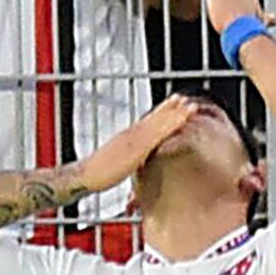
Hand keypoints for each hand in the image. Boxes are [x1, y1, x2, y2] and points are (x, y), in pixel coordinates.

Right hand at [80, 94, 197, 189]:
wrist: (84, 176)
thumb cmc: (97, 174)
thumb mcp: (114, 163)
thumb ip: (124, 159)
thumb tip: (131, 161)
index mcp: (125, 137)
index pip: (145, 122)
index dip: (158, 113)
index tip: (170, 104)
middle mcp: (131, 134)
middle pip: (154, 118)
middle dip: (169, 108)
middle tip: (183, 98)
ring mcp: (134, 140)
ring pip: (159, 123)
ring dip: (176, 113)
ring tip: (191, 105)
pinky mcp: (138, 150)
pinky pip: (159, 136)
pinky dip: (172, 126)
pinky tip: (183, 121)